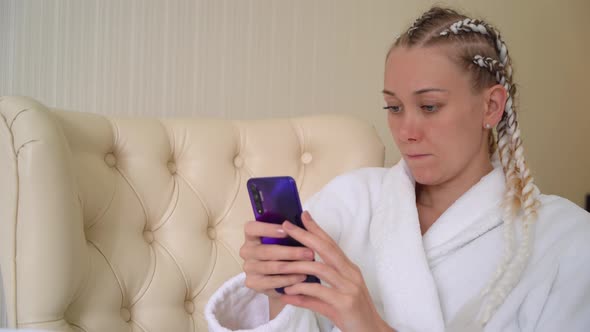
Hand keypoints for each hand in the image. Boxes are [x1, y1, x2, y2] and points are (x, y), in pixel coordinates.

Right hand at [239, 219, 314, 298]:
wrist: (276, 279)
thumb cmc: (282, 254)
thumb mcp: (286, 240)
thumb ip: (293, 229)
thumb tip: (305, 215)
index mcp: (251, 236)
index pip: (251, 228)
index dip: (267, 229)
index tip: (286, 229)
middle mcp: (247, 251)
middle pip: (265, 251)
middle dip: (290, 252)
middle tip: (309, 252)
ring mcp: (248, 268)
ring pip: (271, 267)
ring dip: (292, 266)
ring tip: (309, 265)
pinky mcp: (253, 283)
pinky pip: (272, 282)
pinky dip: (289, 280)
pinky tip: (302, 277)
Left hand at [278, 211, 394, 331]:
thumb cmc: (352, 316)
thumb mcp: (330, 302)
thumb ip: (309, 295)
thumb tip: (287, 293)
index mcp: (348, 269)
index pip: (331, 243)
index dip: (316, 229)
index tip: (302, 216)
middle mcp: (350, 274)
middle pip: (325, 249)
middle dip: (305, 236)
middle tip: (287, 225)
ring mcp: (349, 287)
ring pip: (320, 268)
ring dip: (297, 266)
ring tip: (280, 265)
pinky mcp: (345, 303)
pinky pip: (319, 292)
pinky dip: (301, 290)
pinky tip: (288, 291)